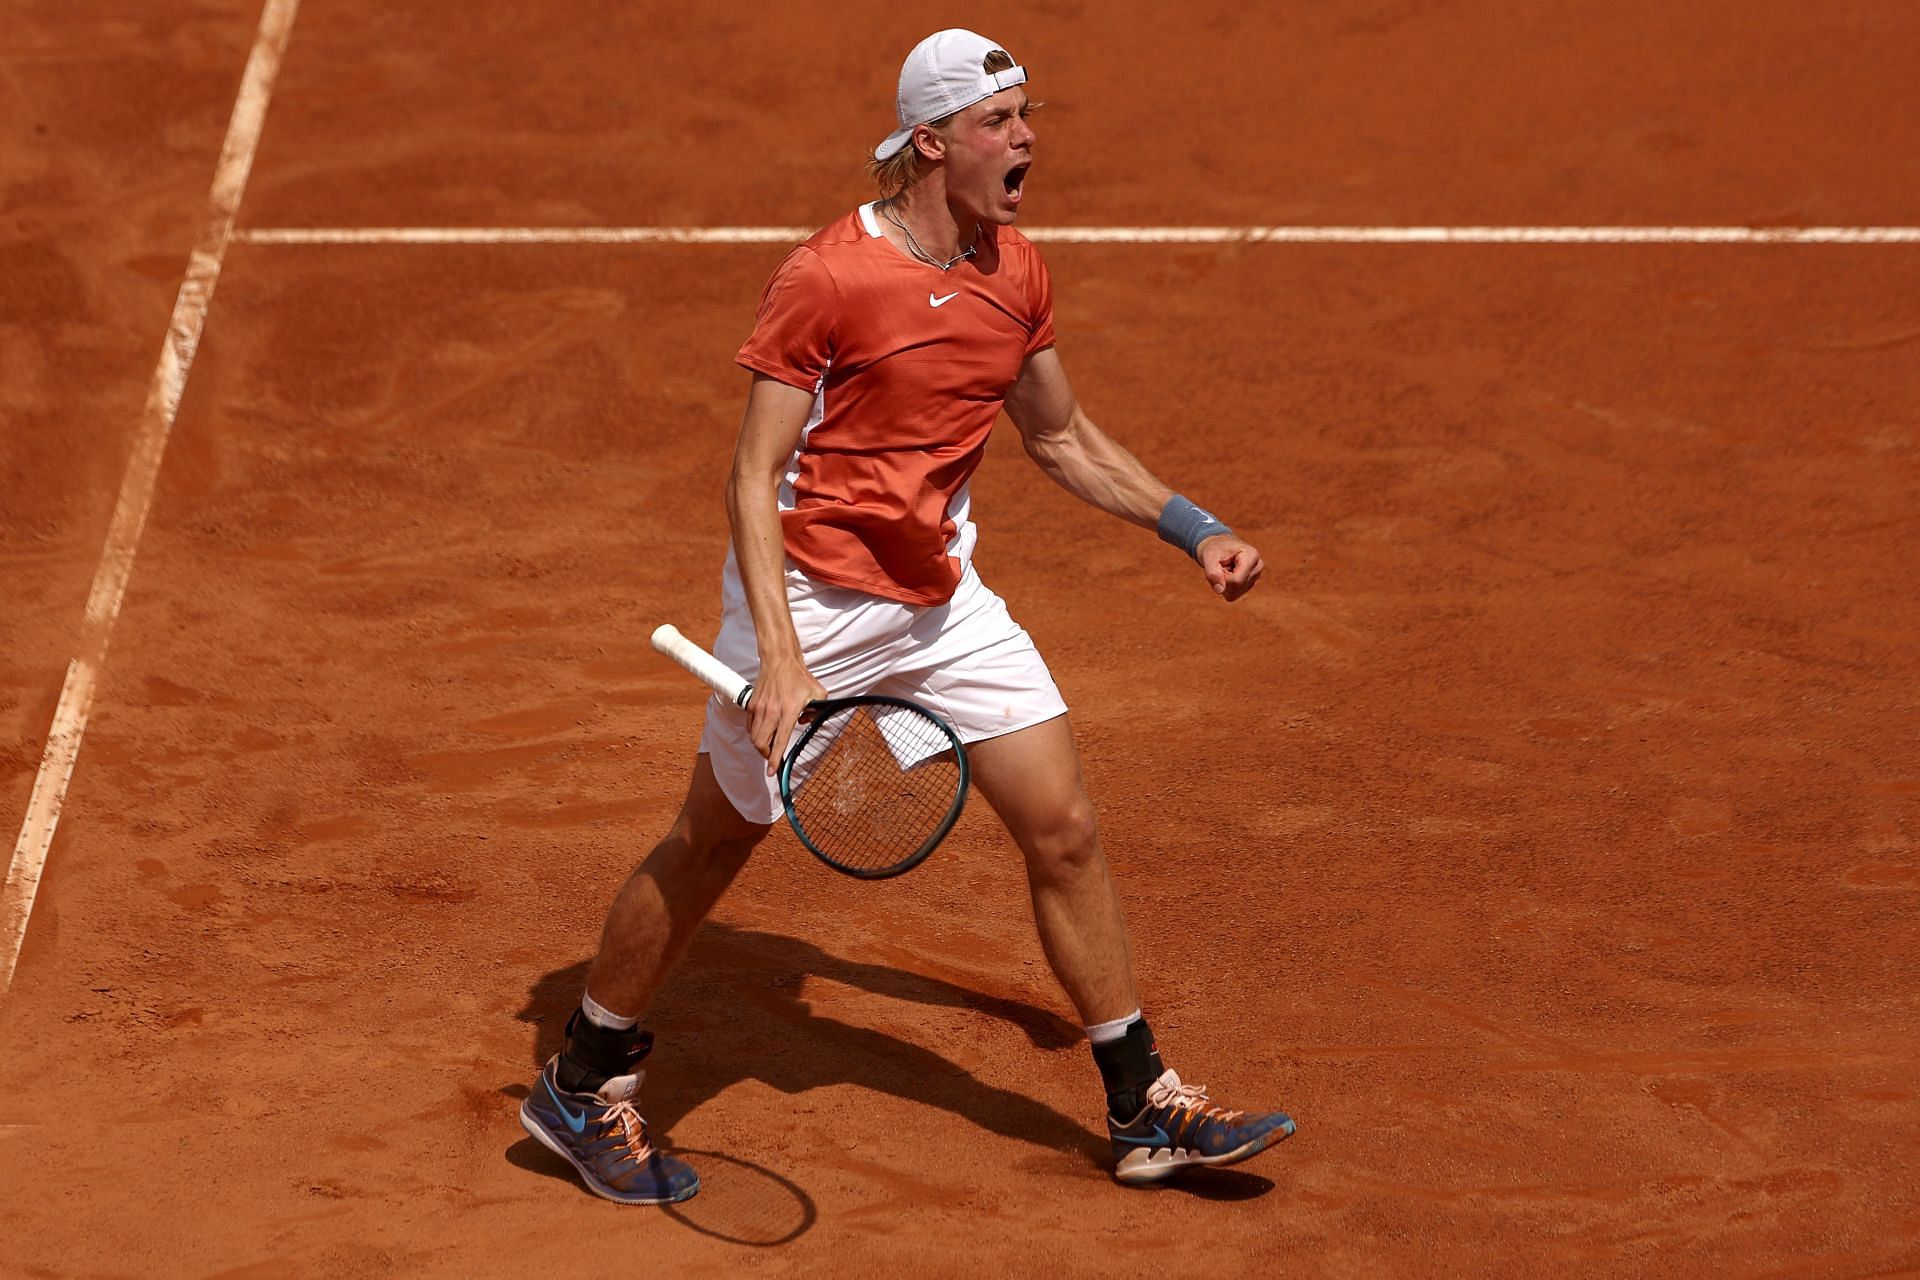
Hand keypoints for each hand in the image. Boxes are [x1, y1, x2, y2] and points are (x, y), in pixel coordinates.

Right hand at [749, 652, 826, 774]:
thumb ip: (818, 710)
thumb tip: (809, 723)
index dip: (775, 760)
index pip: (780, 741)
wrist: (779, 660)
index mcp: (788, 711)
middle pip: (760, 744)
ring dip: (761, 745)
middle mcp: (771, 712)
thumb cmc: (798, 676)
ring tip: (769, 744)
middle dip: (766, 755)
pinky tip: (764, 729)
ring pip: (754, 736)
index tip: (772, 771)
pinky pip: (750, 726)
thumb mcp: (818, 693)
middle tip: (773, 756)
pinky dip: (755, 732)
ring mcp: (759, 708)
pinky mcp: (752, 705)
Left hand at [1197, 534, 1263, 601]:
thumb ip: (1212, 573)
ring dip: (1224, 583)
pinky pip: (1233, 595)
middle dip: (1223, 580)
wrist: (1219, 546)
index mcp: (1251, 555)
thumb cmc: (1215, 549)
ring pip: (1234, 593)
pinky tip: (1228, 574)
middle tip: (1221, 566)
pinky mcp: (1250, 584)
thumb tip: (1219, 591)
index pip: (1237, 580)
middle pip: (1236, 587)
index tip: (1219, 566)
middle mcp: (1257, 567)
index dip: (1222, 577)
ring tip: (1225, 569)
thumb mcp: (1209, 557)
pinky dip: (1226, 587)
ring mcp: (1255, 577)